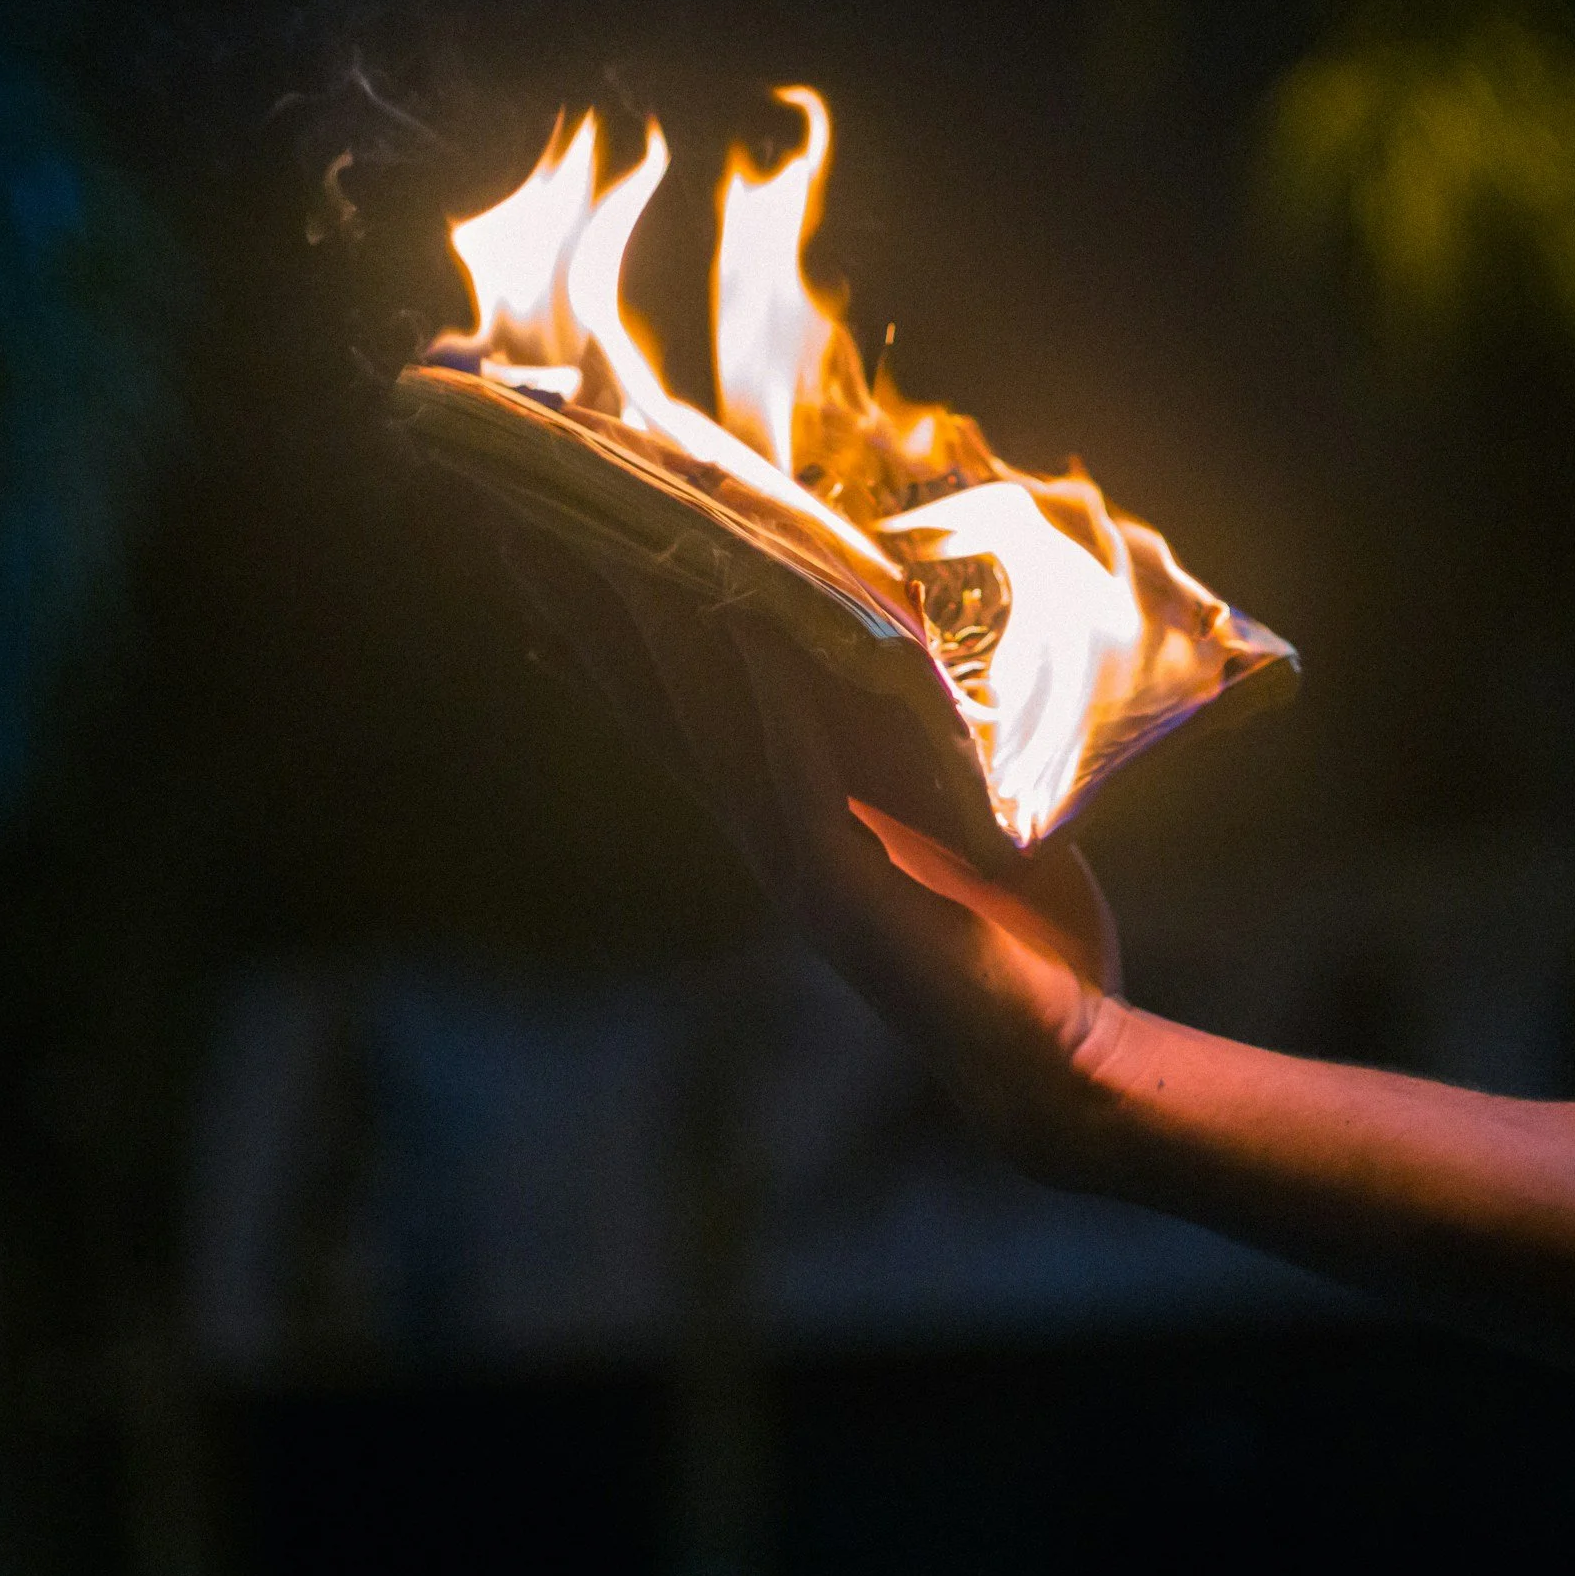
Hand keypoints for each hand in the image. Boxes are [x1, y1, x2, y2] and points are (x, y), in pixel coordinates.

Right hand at [494, 518, 1135, 1177]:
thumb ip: (913, 745)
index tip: (546, 547)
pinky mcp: (842, 888)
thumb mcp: (951, 815)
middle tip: (522, 520)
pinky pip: (792, 772)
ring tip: (614, 542)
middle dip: (590, 612)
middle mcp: (766, 834)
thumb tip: (911, 646)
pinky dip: (768, 695)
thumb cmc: (1010, 935)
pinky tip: (743, 624)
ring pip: (704, 726)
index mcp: (781, 815)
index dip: (604, 634)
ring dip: (658, 634)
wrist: (1052, 1054)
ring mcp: (794, 863)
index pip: (671, 708)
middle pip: (657, 703)